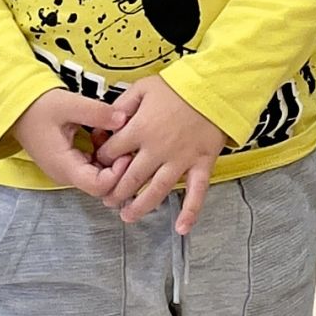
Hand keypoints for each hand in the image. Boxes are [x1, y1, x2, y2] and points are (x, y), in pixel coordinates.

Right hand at [7, 88, 126, 198]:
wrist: (16, 107)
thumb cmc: (37, 107)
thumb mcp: (68, 104)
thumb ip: (97, 112)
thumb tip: (123, 119)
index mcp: (64, 166)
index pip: (99, 186)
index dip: (118, 173)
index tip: (126, 151)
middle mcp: (66, 174)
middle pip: (102, 185)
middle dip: (117, 166)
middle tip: (123, 142)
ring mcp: (67, 170)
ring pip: (99, 177)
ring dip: (109, 159)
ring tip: (109, 134)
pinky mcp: (69, 163)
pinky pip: (92, 167)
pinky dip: (101, 154)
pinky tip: (100, 135)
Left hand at [92, 79, 225, 232]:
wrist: (215, 87)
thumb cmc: (178, 86)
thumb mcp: (143, 87)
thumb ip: (122, 105)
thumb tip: (108, 123)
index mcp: (140, 129)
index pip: (112, 153)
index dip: (102, 160)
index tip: (101, 165)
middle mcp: (157, 149)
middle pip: (130, 179)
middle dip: (115, 192)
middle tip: (108, 201)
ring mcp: (180, 160)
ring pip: (156, 191)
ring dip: (140, 207)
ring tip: (127, 217)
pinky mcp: (201, 164)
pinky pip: (196, 192)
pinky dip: (190, 212)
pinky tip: (180, 229)